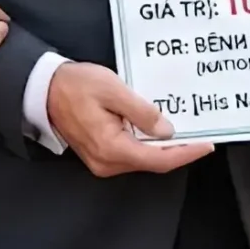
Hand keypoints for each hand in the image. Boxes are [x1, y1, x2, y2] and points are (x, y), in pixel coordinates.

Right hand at [44, 62, 213, 176]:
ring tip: (184, 130)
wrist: (43, 90)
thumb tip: (166, 131)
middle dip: (178, 150)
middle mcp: (107, 162)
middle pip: (153, 162)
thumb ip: (142, 112)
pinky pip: (132, 154)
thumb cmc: (74, 85)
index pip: (158, 159)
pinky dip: (148, 145)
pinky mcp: (101, 156)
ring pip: (143, 160)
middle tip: (201, 135)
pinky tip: (159, 131)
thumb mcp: (113, 89)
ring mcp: (102, 162)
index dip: (185, 153)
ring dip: (163, 147)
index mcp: (111, 147)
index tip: (206, 145)